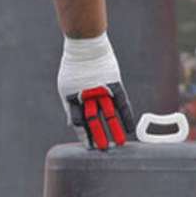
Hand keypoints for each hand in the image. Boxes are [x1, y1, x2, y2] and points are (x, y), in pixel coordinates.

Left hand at [56, 32, 134, 149]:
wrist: (85, 46)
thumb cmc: (74, 67)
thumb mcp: (66, 87)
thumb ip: (70, 105)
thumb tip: (71, 124)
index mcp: (73, 97)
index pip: (78, 121)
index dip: (84, 135)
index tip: (89, 147)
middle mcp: (87, 95)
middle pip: (93, 120)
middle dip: (98, 136)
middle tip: (103, 150)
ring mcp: (101, 89)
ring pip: (108, 114)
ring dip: (113, 130)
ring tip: (118, 144)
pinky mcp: (113, 84)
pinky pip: (122, 103)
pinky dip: (126, 116)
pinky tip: (129, 128)